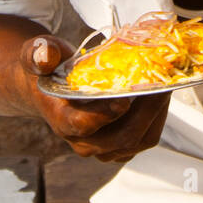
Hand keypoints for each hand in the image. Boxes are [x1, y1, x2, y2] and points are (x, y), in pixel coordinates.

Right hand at [19, 34, 169, 163]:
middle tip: (162, 82)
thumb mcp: (35, 55)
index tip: (124, 99)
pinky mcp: (119, 145)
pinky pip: (145, 137)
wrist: (48, 89)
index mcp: (62, 121)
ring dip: (157, 113)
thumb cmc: (46, 69)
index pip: (84, 125)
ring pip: (138, 140)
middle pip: (122, 137)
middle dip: (147, 110)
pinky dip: (158, 118)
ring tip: (166, 84)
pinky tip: (161, 93)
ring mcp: (103, 147)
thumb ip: (38, 54)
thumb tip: (46, 57)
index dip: (105, 115)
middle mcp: (83, 141)